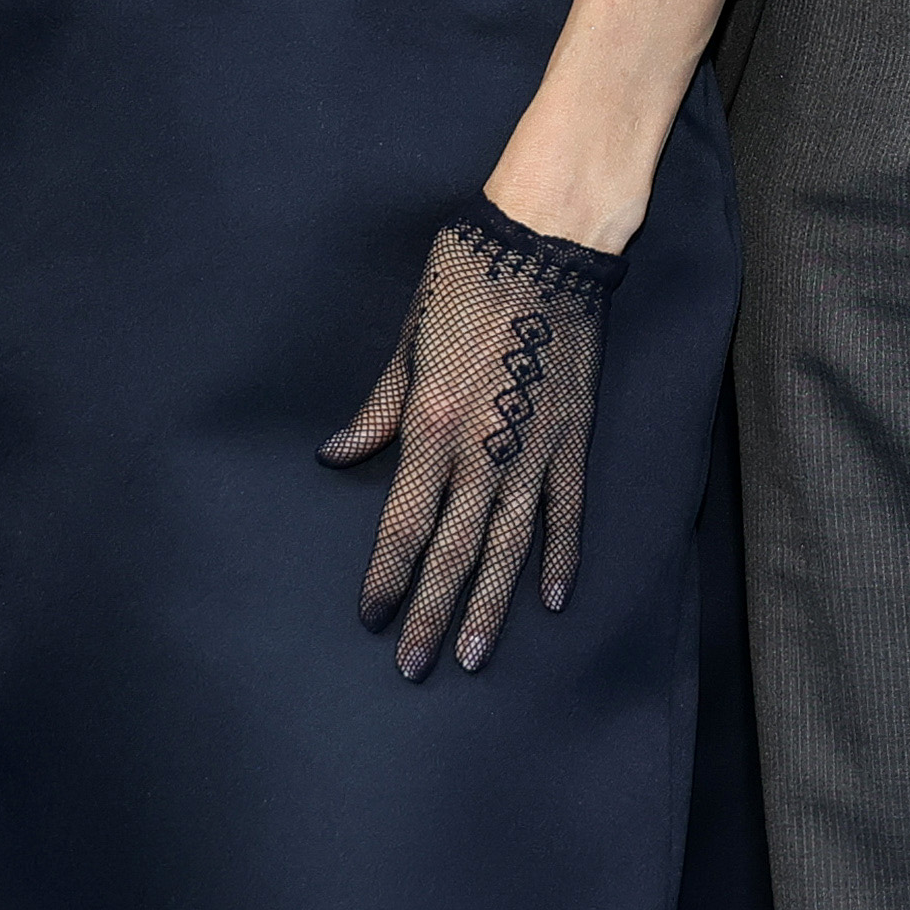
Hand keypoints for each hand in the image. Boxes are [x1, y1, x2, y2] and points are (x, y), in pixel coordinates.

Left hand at [319, 200, 622, 680]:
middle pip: (451, 550)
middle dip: (429, 612)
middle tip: (416, 667)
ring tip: (473, 655)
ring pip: (508, 545)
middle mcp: (481, 448)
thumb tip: (338, 454)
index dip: (387, 577)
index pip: (402, 523)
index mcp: (432, 423)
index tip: (373, 617)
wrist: (546, 242)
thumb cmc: (468, 276)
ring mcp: (532, 448)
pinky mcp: (572, 436)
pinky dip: (561, 555)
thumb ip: (379, 406)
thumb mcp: (409, 337)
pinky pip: (566, 509)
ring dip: (488, 604)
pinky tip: (552, 597)